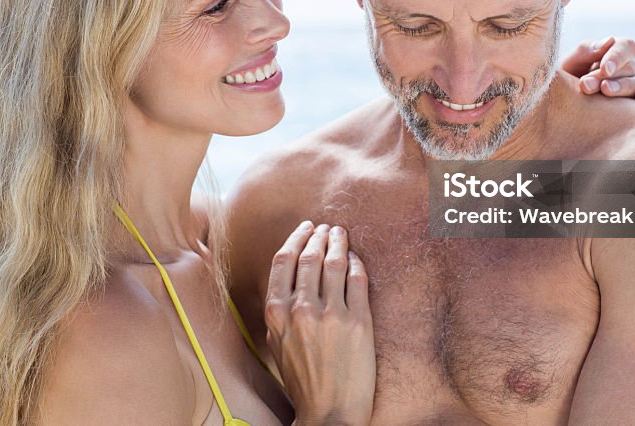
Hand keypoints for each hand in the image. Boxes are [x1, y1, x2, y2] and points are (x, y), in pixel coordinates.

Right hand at [265, 221, 374, 425]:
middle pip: (310, 256)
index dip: (296, 238)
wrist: (329, 412)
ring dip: (338, 242)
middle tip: (326, 228)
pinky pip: (358, 279)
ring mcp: (330, 314)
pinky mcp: (358, 321)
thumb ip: (279, 311)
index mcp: (276, 313)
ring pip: (334, 262)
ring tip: (341, 234)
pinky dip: (356, 262)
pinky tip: (355, 258)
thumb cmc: (303, 380)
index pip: (283, 261)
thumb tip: (287, 279)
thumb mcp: (277, 343)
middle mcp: (301, 309)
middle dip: (319, 236)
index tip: (306, 228)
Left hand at [561, 36, 634, 108]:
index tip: (604, 68)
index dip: (617, 56)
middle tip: (587, 85)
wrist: (568, 104)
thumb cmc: (569, 78)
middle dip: (607, 77)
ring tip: (605, 91)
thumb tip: (609, 40)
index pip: (626, 46)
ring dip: (622, 88)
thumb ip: (586, 50)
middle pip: (631, 68)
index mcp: (619, 51)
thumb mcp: (571, 62)